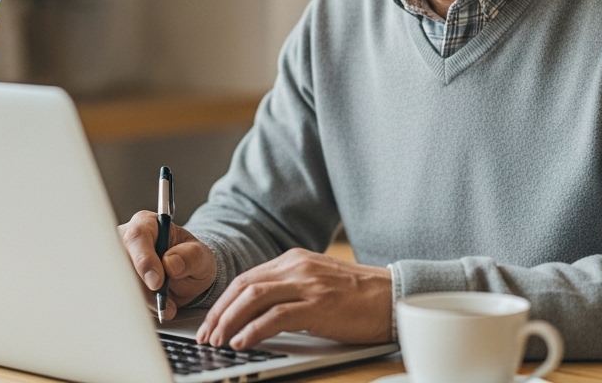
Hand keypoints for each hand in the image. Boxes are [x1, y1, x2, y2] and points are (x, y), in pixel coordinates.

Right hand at [118, 211, 217, 319]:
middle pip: (122, 263)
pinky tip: (159, 307)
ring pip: (122, 284)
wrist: (185, 275)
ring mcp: (117, 261)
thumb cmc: (190, 258)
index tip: (157, 283)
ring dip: (145, 301)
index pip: (137, 237)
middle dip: (144, 288)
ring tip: (168, 306)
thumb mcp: (200, 256)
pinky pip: (123, 297)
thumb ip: (190, 256)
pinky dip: (142, 307)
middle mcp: (125, 240)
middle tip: (166, 304)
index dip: (144, 260)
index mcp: (146, 224)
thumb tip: (170, 263)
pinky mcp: (116, 281)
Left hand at [196, 249, 391, 349]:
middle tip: (206, 335)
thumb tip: (254, 312)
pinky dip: (253, 329)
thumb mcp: (316, 283)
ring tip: (218, 341)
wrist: (395, 297)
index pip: (246, 279)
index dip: (223, 302)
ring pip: (253, 298)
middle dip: (219, 312)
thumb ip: (288, 288)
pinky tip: (242, 341)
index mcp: (292, 260)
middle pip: (243, 287)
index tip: (211, 322)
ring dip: (229, 321)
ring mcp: (307, 284)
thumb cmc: (358, 297)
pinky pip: (276, 316)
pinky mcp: (319, 305)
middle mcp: (296, 267)